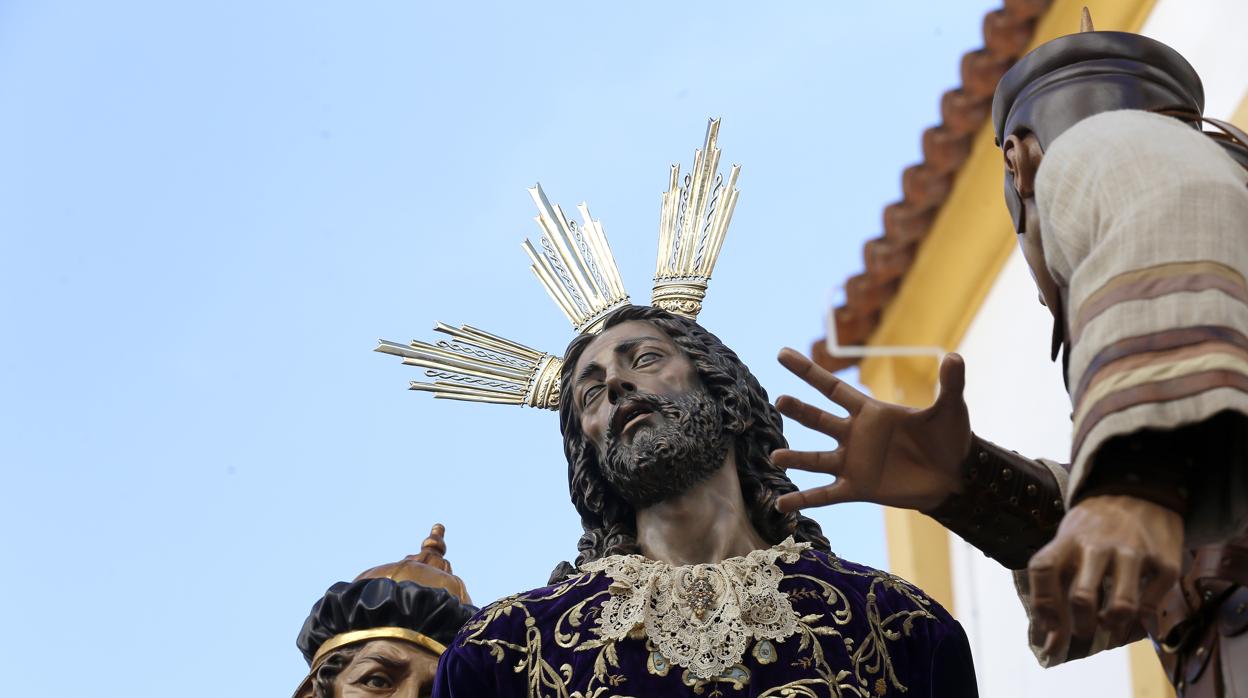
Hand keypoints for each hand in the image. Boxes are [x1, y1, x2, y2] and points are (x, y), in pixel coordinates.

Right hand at [772, 348, 971, 512]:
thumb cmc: (951, 439)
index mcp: (870, 412)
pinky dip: (803, 500)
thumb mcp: (951, 409)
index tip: (782, 354)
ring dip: (796, 459)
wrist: (956, 478)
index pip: (832, 388)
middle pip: (819, 419)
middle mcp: (855, 435)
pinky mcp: (857, 488)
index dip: (808, 371)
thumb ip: (950, 383)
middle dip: (800, 410)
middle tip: (780, 400)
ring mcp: (853, 463)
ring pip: (816, 460)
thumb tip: (956, 356)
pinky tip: (781, 505)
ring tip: (775, 456)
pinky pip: (825, 495)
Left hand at [1027, 495, 1181, 659]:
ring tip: (1110, 623)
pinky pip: (1152, 605)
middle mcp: (1098, 545)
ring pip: (1122, 606)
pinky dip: (1141, 620)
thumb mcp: (1069, 539)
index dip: (1042, 605)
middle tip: (1084, 631)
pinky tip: (1135, 616)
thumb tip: (1047, 638)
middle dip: (1080, 626)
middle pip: (1081, 598)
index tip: (1049, 628)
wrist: (1141, 489)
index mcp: (1068, 539)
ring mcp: (1133, 553)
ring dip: (1113, 625)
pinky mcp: (1164, 562)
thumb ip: (1057, 581)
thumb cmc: (1095, 525)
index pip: (1043, 570)